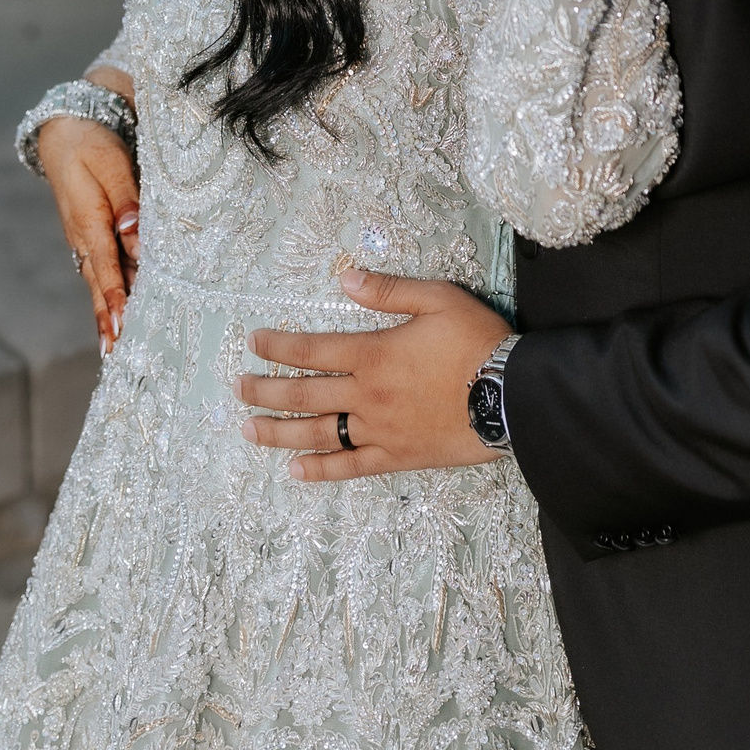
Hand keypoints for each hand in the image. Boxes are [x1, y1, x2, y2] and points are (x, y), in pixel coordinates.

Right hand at [36, 116, 139, 351]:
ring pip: (99, 281)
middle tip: (115, 354)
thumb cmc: (91, 145)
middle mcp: (83, 237)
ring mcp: (85, 239)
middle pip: (98, 284)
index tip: (119, 326)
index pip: (105, 264)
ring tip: (116, 347)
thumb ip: (127, 200)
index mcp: (88, 220)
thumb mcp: (111, 164)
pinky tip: (120, 311)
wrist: (64, 133)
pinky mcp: (91, 236)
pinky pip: (102, 270)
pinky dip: (109, 293)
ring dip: (107, 312)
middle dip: (106, 320)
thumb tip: (135, 236)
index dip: (113, 296)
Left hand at [238, 269, 509, 479]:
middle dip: (265, 390)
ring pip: (317, 433)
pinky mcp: (397, 457)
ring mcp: (379, 431)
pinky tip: (295, 471)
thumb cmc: (477, 342)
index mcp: (373, 353)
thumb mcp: (438, 299)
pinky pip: (350, 467)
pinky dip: (320, 470)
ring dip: (278, 432)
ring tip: (248, 431)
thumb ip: (389, 291)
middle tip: (236, 389)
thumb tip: (345, 278)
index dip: (278, 346)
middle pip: (304, 394)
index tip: (252, 343)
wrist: (512, 397)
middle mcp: (367, 395)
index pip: (311, 348)